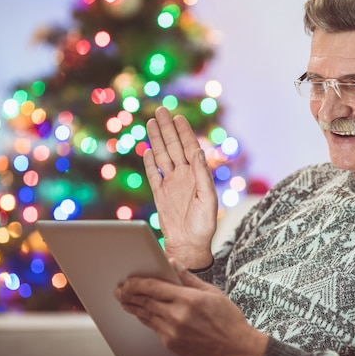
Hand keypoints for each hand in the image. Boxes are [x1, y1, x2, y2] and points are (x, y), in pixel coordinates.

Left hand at [115, 260, 268, 355]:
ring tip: (125, 301)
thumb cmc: (228, 320)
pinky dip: (146, 319)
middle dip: (130, 294)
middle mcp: (177, 316)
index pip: (154, 287)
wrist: (236, 349)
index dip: (137, 283)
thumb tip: (173, 263)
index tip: (129, 280)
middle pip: (145, 301)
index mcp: (188, 299)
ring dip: (134, 307)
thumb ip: (188, 278)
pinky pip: (154, 329)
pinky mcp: (172, 344)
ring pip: (146, 316)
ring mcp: (173, 332)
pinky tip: (142, 314)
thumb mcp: (212, 292)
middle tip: (120, 290)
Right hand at [143, 106, 216, 268]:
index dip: (184, 133)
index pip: (189, 148)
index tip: (178, 117)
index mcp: (197, 176)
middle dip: (167, 129)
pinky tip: (147, 150)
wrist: (189, 246)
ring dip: (156, 140)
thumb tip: (197, 152)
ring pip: (162, 157)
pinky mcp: (160, 195)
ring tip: (151, 123)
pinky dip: (149, 163)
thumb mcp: (207, 199)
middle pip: (173, 147)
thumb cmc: (203, 225)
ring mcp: (171, 185)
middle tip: (160, 110)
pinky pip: (153, 175)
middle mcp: (184, 177)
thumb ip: (202, 175)